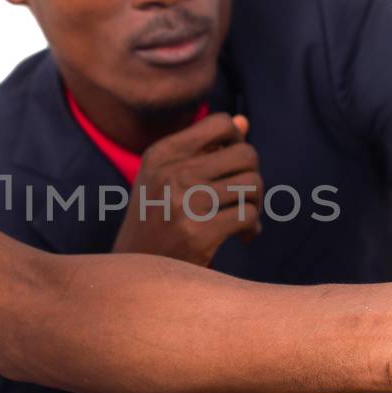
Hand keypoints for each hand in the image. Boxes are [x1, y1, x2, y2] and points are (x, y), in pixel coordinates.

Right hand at [113, 113, 261, 265]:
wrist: (136, 271)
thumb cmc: (157, 220)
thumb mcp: (168, 178)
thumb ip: (205, 149)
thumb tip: (244, 121)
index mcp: (162, 153)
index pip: (221, 122)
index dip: (238, 141)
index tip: (233, 166)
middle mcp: (171, 173)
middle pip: (246, 154)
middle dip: (253, 176)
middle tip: (245, 198)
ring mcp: (184, 203)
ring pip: (251, 185)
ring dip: (255, 204)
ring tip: (244, 220)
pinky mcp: (198, 233)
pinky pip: (248, 215)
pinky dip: (252, 227)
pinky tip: (242, 237)